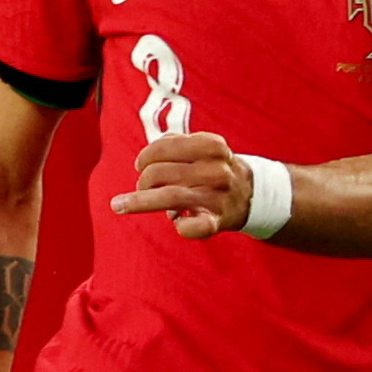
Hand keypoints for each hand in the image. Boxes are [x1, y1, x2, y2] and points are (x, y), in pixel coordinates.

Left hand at [112, 131, 249, 238]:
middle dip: (143, 180)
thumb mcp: (202, 146)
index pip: (164, 147)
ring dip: (139, 202)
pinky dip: (181, 227)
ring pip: (168, 198)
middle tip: (144, 186)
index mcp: (211, 146)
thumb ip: (173, 143)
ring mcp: (217, 196)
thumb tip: (145, 159)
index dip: (146, 156)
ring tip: (120, 205)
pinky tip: (177, 222)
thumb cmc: (214, 168)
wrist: (251, 194)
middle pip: (159, 173)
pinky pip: (195, 228)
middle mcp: (216, 170)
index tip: (141, 164)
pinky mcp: (218, 221)